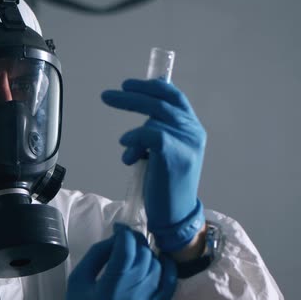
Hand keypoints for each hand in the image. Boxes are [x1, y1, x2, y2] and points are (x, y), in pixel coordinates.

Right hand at [64, 224, 176, 299]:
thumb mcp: (78, 281)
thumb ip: (96, 255)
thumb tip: (116, 239)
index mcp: (110, 288)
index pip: (126, 248)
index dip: (124, 232)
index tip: (118, 228)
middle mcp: (133, 295)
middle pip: (143, 254)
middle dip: (134, 240)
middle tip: (124, 239)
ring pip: (156, 265)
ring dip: (147, 253)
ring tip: (135, 252)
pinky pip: (171, 283)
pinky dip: (168, 267)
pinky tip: (161, 259)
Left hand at [101, 79, 206, 251]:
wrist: (176, 214)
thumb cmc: (167, 183)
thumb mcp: (168, 151)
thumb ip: (160, 130)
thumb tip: (141, 109)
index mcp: (192, 128)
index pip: (174, 96)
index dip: (150, 87)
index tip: (128, 85)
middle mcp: (193, 132)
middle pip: (159, 103)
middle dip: (131, 97)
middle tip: (107, 96)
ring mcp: (186, 143)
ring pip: (152, 119)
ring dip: (133, 135)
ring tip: (129, 152)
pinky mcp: (175, 155)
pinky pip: (149, 134)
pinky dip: (135, 141)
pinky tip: (130, 157)